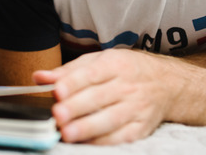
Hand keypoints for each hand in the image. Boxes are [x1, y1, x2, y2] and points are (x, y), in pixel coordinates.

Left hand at [33, 48, 176, 143]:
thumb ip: (67, 71)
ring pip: (111, 119)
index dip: (73, 83)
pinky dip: (104, 141)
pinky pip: (122, 137)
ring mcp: (137, 108)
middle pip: (99, 98)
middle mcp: (128, 86)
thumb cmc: (125, 70)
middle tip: (57, 114)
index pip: (91, 74)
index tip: (56, 91)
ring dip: (88, 127)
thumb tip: (38, 77)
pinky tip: (87, 143)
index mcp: (115, 64)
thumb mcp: (98, 61)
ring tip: (67, 133)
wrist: (167, 83)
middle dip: (76, 107)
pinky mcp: (142, 127)